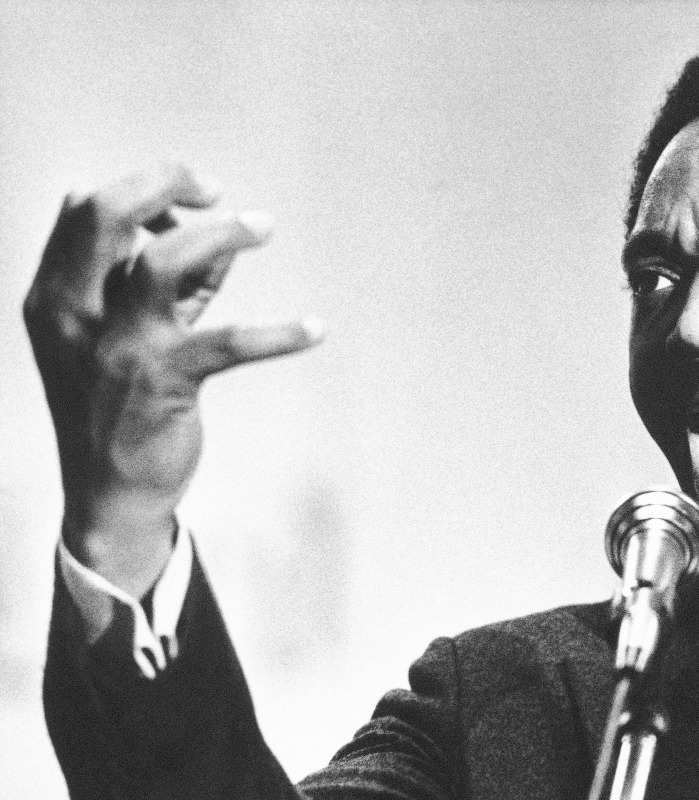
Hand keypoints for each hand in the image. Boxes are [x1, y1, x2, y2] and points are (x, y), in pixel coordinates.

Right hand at [24, 163, 322, 596]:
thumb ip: (168, 287)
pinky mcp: (162, 383)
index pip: (87, 213)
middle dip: (163, 183)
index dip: (144, 188)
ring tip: (263, 227)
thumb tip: (220, 241)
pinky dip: (277, 333)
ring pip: (160, 264)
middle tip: (217, 192)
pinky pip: (227, 344)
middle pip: (105, 216)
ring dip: (218, 235)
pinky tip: (316, 329)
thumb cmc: (123, 403)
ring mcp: (117, 347)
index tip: (195, 192)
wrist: (110, 492)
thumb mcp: (129, 335)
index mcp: (56, 295)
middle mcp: (74, 314)